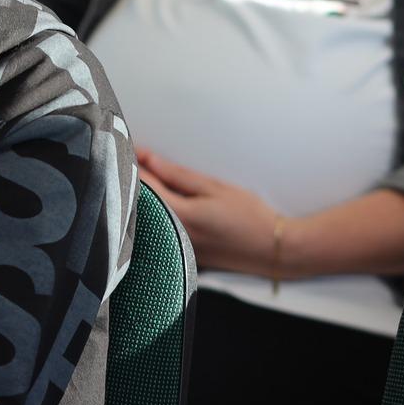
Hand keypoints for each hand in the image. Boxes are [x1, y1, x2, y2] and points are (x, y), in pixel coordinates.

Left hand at [137, 149, 283, 276]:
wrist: (273, 249)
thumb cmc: (250, 217)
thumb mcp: (215, 188)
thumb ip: (178, 175)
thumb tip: (150, 161)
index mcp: (181, 216)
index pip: (145, 186)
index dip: (136, 165)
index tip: (130, 149)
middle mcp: (173, 235)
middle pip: (141, 204)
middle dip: (135, 181)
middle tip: (133, 159)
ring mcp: (176, 248)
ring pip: (147, 219)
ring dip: (143, 199)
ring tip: (145, 177)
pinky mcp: (183, 255)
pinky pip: (159, 231)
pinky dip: (154, 215)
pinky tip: (158, 204)